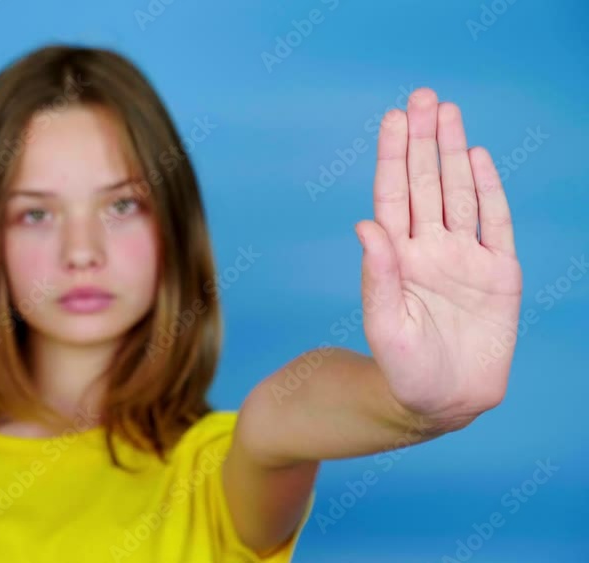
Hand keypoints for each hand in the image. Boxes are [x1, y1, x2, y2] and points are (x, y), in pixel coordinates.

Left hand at [354, 88, 521, 428]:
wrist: (442, 402)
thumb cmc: (403, 370)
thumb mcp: (386, 326)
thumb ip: (378, 277)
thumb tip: (364, 225)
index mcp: (397, 258)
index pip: (393, 196)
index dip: (394, 156)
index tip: (394, 118)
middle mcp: (429, 248)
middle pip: (425, 183)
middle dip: (424, 140)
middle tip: (424, 95)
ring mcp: (464, 258)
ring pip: (459, 193)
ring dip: (453, 153)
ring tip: (448, 112)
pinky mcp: (498, 274)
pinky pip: (495, 224)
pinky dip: (490, 191)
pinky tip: (477, 159)